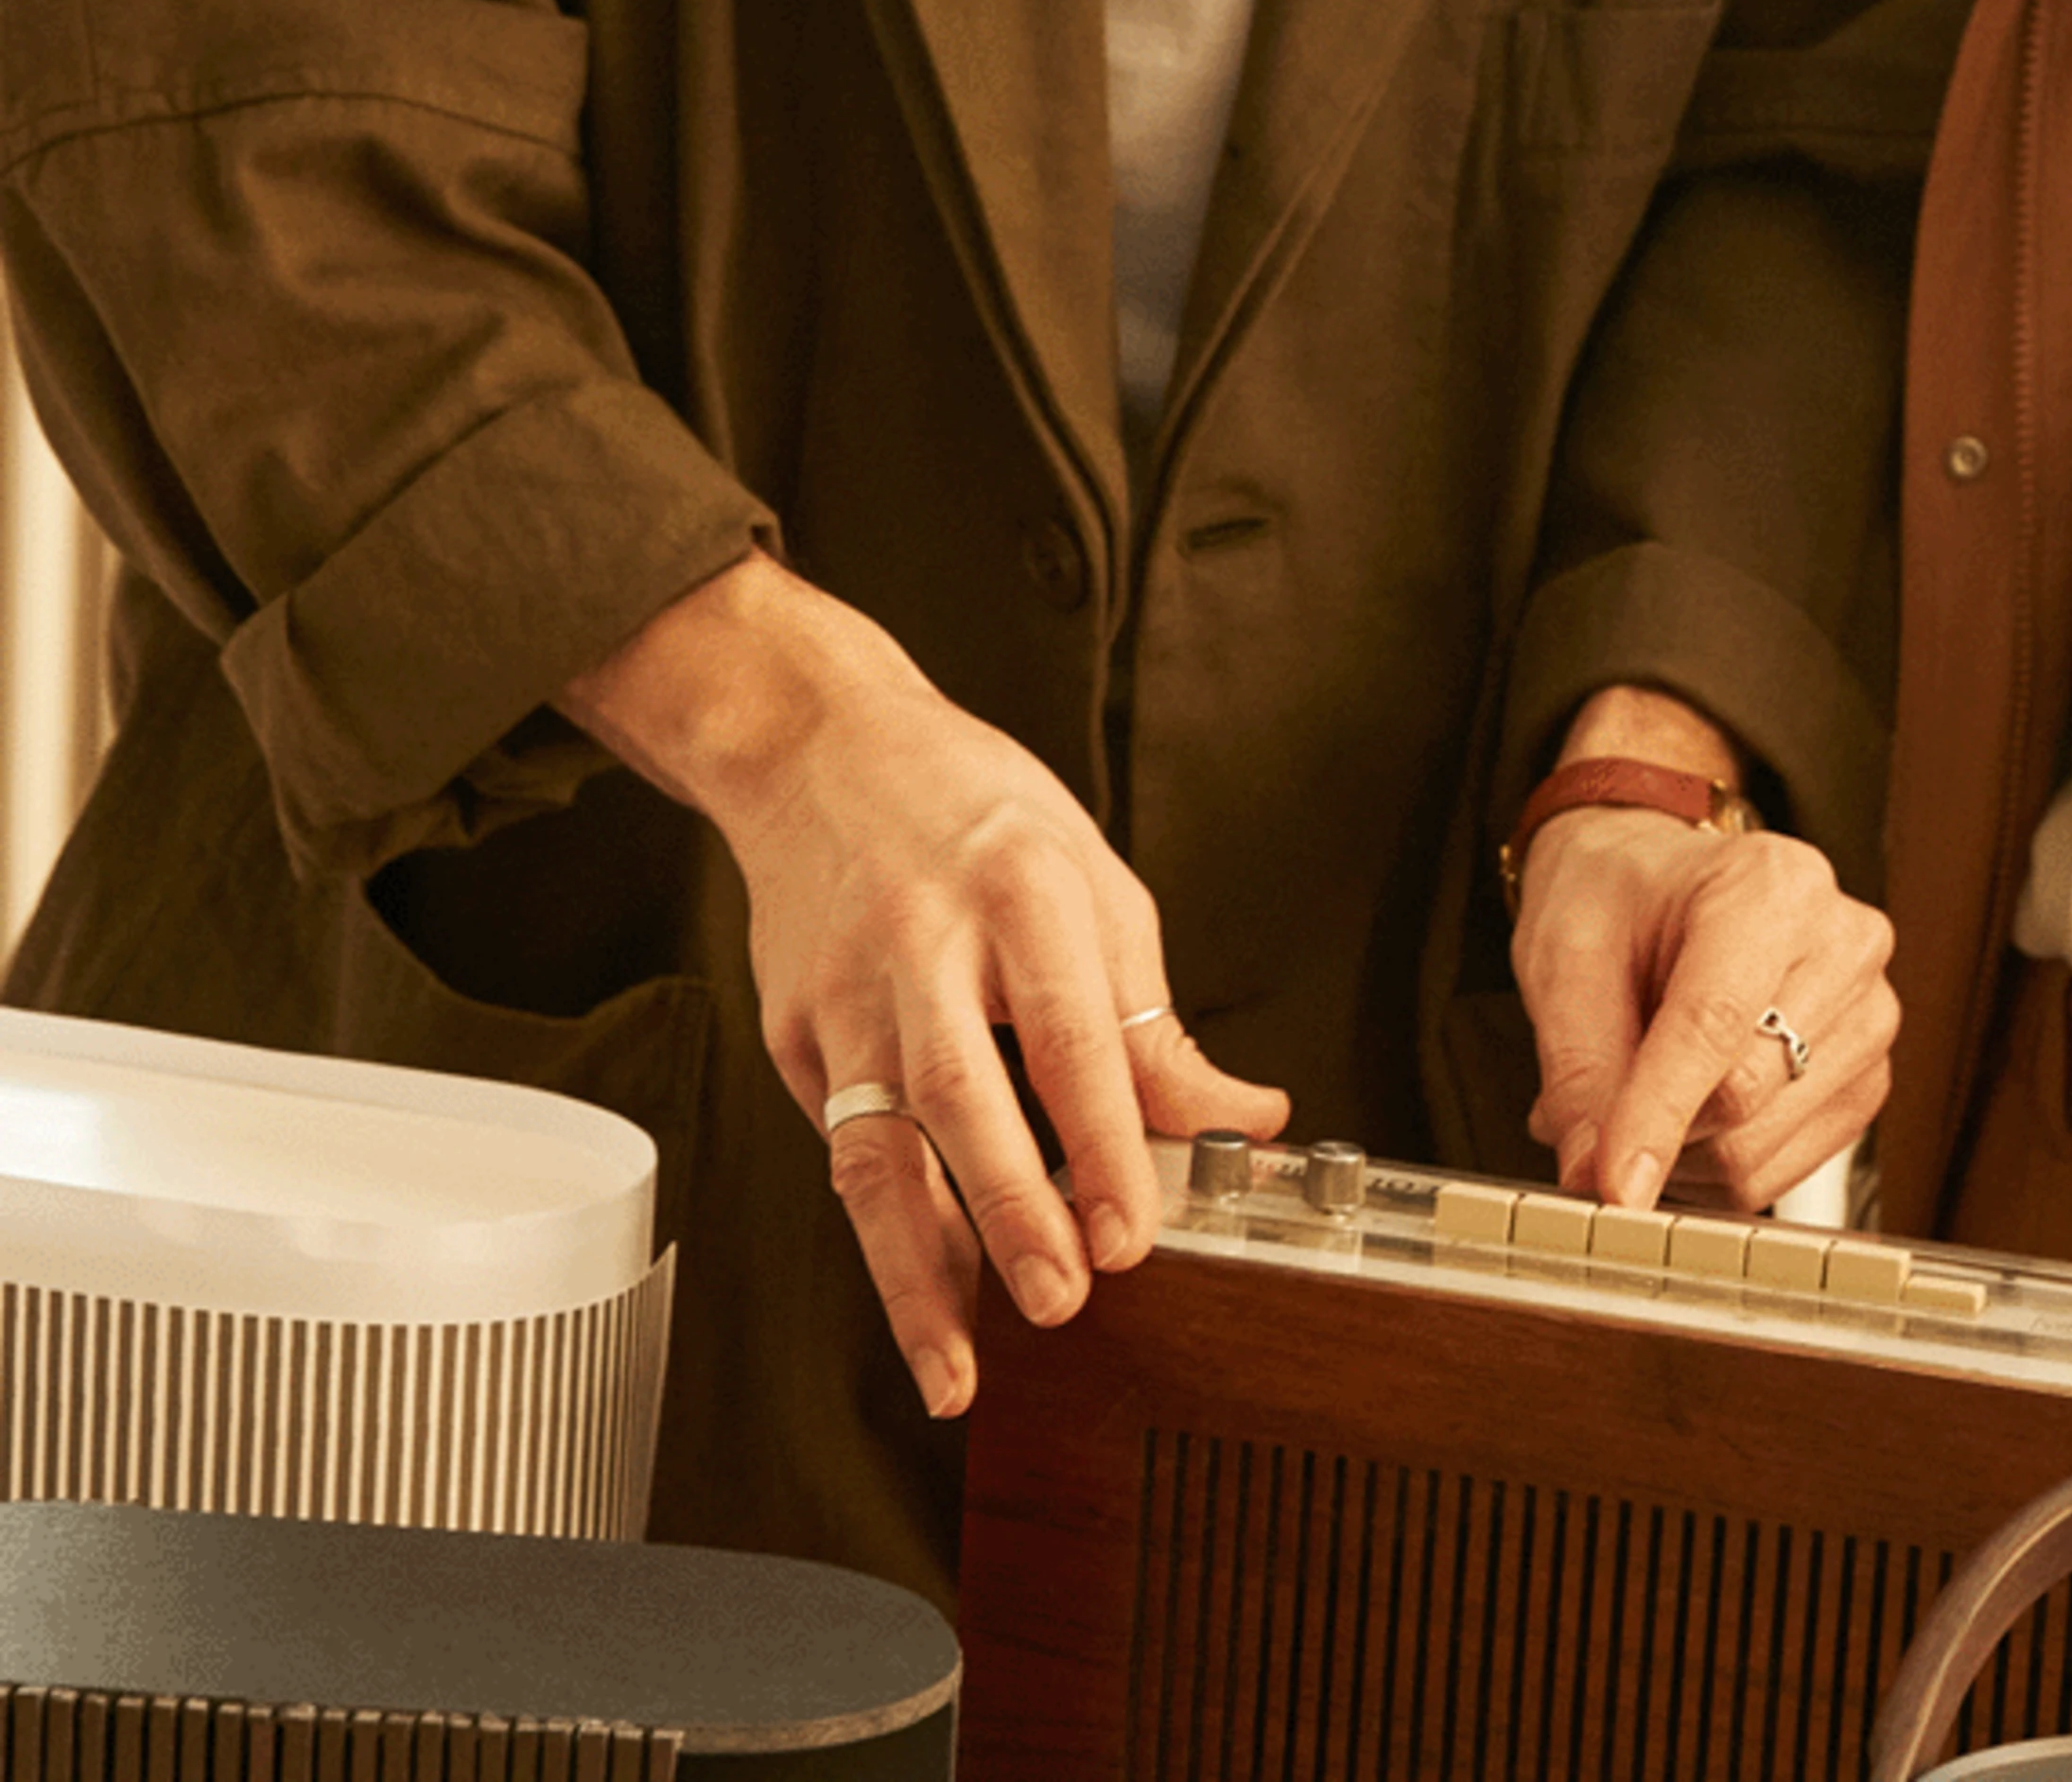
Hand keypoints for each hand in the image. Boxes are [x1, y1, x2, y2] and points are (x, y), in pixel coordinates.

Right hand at [561, 557, 1286, 1417]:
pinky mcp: (792, 1033)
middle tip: (1064, 1298)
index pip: (1069, 1030)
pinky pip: (842, 1148)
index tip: (1137, 1228)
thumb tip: (1241, 1116)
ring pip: (873, 1149)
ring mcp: (845, 992)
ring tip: (957, 1361)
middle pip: (962, 1093)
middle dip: (1013, 1210)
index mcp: (1021, 889)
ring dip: (914, 1269)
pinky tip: (924, 1291)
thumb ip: (1153, 1014)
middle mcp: (923, 941)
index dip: (1106, 1138)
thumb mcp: (1092, 878)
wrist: (820, 748)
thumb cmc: (973, 811)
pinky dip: (884, 1233)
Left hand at [1513, 803, 1896, 1214]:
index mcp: (1768, 885)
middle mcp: (1841, 942)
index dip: (1658, 1114)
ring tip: (1645, 1099)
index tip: (1613, 1189)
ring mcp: (1867, 1013)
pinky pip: (1782, 1173)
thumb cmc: (1617, 905)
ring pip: (1760, 1149)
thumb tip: (1591, 1179)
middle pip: (1743, 1095)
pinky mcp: (1867, 1078)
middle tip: (1598, 1112)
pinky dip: (1719, 1171)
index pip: (1715, 1022)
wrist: (1655, 886)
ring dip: (1683, 1157)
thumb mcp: (1565, 962)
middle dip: (1657, 1130)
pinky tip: (1691, 1118)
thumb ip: (1580, 1074)